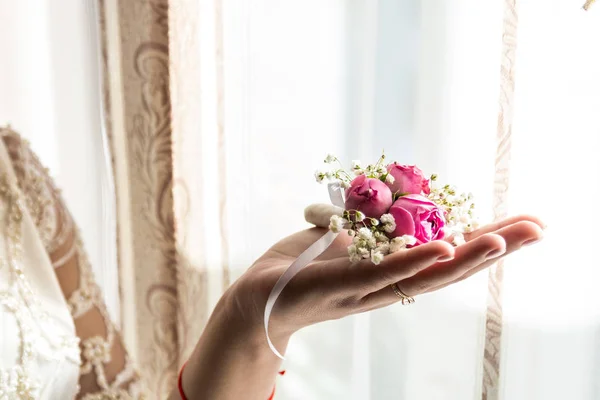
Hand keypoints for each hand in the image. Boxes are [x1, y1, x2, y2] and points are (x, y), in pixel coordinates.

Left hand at [177, 211, 543, 398]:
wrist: (260, 298)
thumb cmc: (305, 267)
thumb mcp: (347, 238)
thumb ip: (376, 225)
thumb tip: (400, 198)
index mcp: (395, 271)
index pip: (450, 252)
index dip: (488, 239)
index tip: (527, 223)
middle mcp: (391, 285)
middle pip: (452, 265)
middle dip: (496, 246)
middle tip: (540, 228)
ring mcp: (369, 289)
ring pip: (425, 275)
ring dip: (465, 256)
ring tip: (505, 239)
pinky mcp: (343, 286)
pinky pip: (383, 273)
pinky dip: (414, 260)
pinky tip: (442, 247)